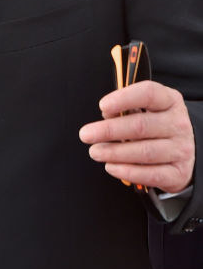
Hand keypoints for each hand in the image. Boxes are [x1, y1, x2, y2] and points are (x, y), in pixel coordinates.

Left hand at [78, 80, 194, 193]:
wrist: (182, 152)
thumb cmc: (156, 126)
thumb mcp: (146, 109)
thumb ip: (126, 109)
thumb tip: (107, 115)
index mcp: (169, 101)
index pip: (149, 93)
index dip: (124, 98)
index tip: (102, 106)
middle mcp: (178, 124)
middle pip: (141, 126)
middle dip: (109, 130)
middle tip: (86, 135)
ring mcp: (181, 149)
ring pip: (144, 152)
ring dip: (114, 153)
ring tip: (95, 152)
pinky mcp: (178, 173)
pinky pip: (151, 174)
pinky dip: (127, 171)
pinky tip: (110, 167)